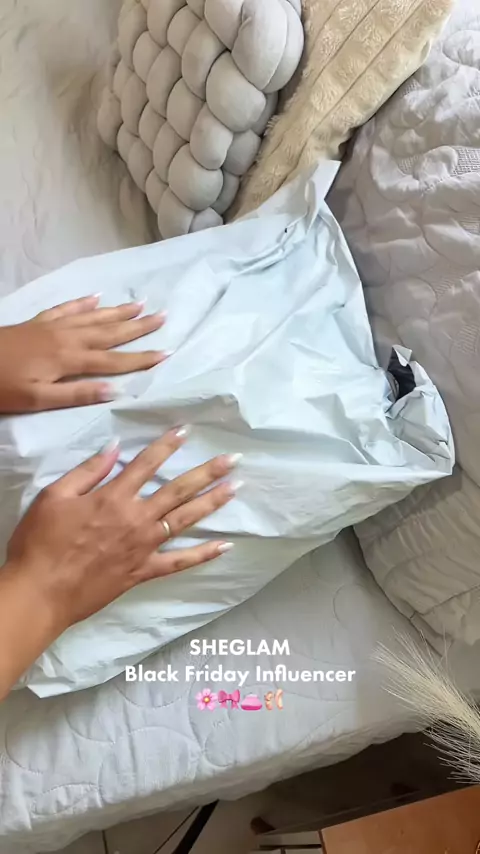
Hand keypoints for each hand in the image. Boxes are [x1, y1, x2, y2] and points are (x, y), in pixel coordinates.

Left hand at [0, 294, 166, 412]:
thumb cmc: (2, 387)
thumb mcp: (38, 399)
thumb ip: (76, 394)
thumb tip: (115, 391)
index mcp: (69, 360)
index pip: (113, 361)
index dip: (141, 358)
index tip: (167, 353)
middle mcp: (66, 338)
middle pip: (109, 332)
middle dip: (138, 327)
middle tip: (163, 316)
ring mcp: (52, 327)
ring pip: (93, 317)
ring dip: (118, 312)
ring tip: (141, 304)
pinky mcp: (38, 322)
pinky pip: (67, 308)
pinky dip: (84, 303)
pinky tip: (97, 297)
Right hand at [6, 427, 238, 631]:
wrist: (40, 592)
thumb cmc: (40, 542)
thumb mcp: (53, 496)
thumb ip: (87, 471)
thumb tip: (114, 448)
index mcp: (113, 497)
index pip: (147, 463)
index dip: (168, 445)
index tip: (187, 430)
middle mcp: (136, 518)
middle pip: (178, 490)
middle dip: (207, 472)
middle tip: (233, 459)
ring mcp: (143, 547)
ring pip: (185, 520)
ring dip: (212, 503)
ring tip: (236, 488)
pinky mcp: (143, 571)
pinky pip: (178, 562)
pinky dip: (202, 555)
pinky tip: (225, 546)